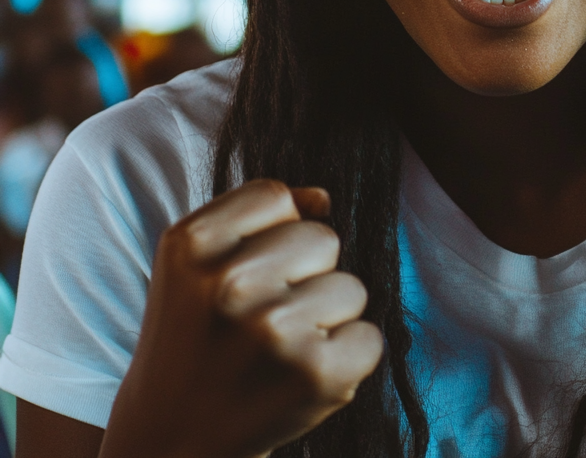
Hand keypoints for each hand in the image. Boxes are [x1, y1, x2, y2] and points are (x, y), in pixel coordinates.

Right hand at [101, 180, 382, 457]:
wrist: (169, 438)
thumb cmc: (197, 336)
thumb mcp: (198, 262)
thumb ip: (258, 215)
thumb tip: (323, 199)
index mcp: (192, 244)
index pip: (275, 197)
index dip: (270, 233)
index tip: (242, 274)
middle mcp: (229, 283)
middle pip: (322, 238)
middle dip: (304, 276)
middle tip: (260, 321)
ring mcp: (273, 331)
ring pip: (351, 287)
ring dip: (325, 320)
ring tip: (277, 353)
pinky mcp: (314, 375)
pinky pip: (369, 337)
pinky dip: (346, 359)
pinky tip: (299, 378)